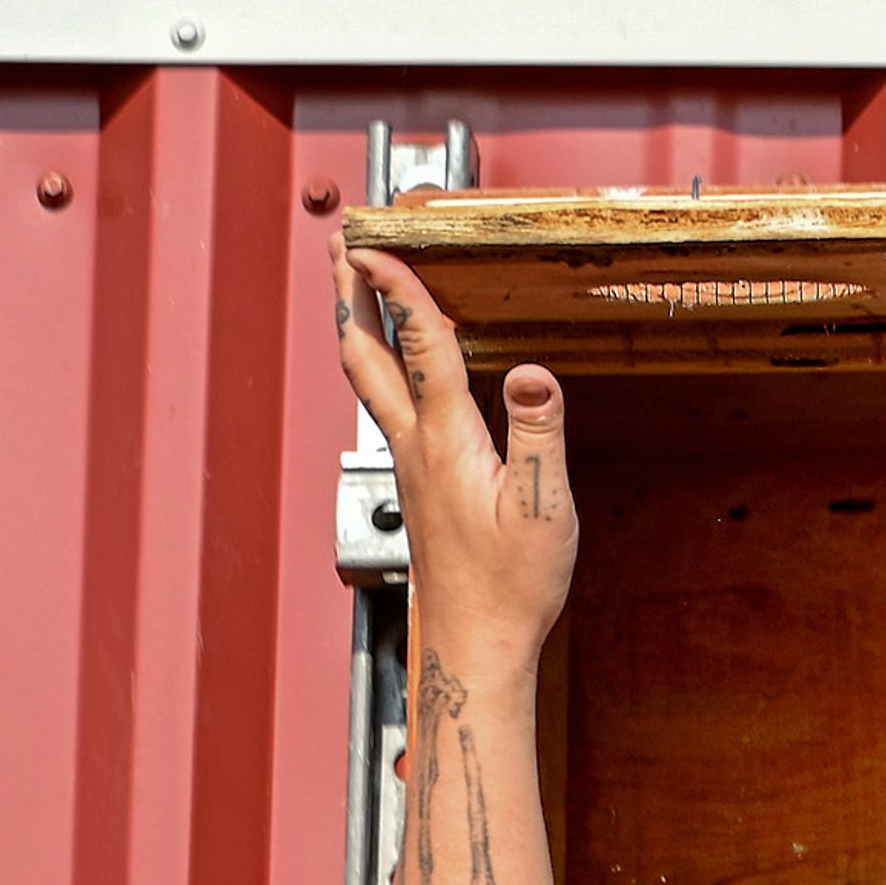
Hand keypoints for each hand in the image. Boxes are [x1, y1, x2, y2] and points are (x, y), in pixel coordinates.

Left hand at [332, 237, 576, 672]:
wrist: (474, 641)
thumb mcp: (544, 508)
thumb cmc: (511, 586)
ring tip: (354, 286)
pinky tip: (394, 364)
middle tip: (341, 245)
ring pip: (369, 378)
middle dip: (353, 294)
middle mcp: (417, 446)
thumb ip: (540, 435)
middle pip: (369, 354)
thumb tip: (534, 373)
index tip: (380, 244)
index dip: (402, 290)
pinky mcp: (417, 483)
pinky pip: (389, 404)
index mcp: (448, 442)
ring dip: (360, 324)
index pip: (422, 347)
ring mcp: (411, 465)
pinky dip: (381, 363)